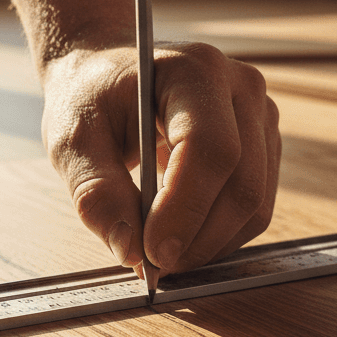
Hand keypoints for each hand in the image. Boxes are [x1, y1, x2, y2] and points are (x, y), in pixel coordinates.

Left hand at [41, 41, 279, 277]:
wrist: (110, 76)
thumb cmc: (90, 98)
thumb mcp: (71, 139)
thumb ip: (95, 192)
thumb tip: (130, 250)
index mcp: (194, 70)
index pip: (210, 149)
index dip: (186, 210)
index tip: (153, 254)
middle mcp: (242, 88)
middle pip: (242, 184)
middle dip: (197, 238)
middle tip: (152, 265)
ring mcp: (261, 117)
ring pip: (255, 204)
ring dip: (209, 244)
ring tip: (160, 251)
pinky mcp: (265, 146)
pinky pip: (255, 209)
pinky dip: (219, 236)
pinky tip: (181, 236)